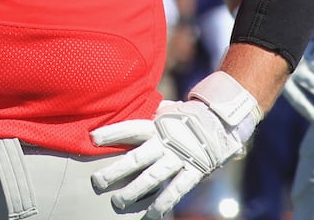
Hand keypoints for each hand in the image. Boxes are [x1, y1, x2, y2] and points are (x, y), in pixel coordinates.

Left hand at [89, 71, 260, 219]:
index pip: (130, 128)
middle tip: (97, 182)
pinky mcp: (194, 170)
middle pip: (136, 158)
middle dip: (115, 171)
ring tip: (118, 202)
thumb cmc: (186, 117)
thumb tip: (128, 104)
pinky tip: (151, 214)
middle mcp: (165, 142)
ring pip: (152, 177)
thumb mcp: (166, 111)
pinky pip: (176, 190)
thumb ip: (149, 116)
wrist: (221, 120)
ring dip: (134, 191)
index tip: (92, 139)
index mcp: (156, 125)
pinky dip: (163, 203)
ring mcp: (179, 157)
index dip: (112, 133)